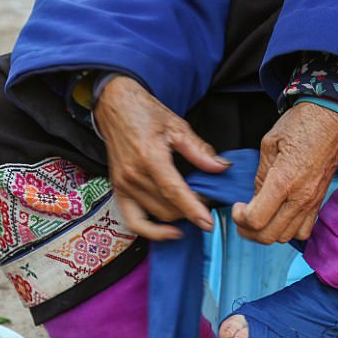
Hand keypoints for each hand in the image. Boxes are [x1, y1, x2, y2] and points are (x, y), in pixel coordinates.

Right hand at [94, 75, 230, 240]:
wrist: (116, 106)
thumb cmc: (145, 113)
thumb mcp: (177, 126)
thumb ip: (199, 151)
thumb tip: (221, 167)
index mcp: (149, 157)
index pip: (173, 191)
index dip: (192, 210)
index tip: (207, 223)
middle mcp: (133, 174)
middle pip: (168, 207)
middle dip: (190, 208)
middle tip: (205, 197)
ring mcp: (123, 185)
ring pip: (156, 215)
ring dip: (177, 216)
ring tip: (190, 205)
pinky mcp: (118, 190)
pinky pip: (133, 221)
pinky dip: (151, 231)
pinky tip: (169, 231)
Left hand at [232, 101, 337, 243]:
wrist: (334, 117)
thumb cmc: (302, 123)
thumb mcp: (269, 144)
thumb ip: (260, 176)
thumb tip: (255, 198)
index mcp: (284, 181)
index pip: (256, 220)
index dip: (240, 218)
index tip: (237, 207)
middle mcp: (300, 197)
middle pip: (269, 236)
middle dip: (249, 231)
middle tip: (242, 217)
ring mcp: (313, 202)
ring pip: (286, 237)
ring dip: (268, 232)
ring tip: (259, 217)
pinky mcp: (320, 201)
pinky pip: (304, 231)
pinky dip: (288, 230)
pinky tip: (279, 216)